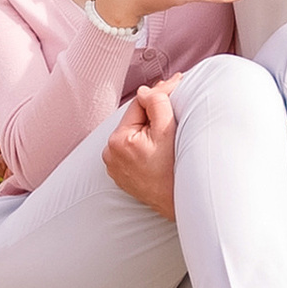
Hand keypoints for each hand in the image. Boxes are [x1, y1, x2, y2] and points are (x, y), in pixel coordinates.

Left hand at [103, 80, 178, 218]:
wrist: (176, 203)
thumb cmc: (174, 170)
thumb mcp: (167, 131)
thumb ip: (156, 103)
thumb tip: (145, 90)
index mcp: (118, 140)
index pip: (138, 105)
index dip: (158, 95)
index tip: (175, 84)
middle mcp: (110, 153)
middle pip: (135, 120)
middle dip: (153, 113)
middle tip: (175, 104)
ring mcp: (113, 166)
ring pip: (133, 134)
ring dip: (148, 129)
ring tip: (167, 131)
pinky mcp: (119, 175)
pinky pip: (131, 150)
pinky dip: (143, 145)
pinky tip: (158, 149)